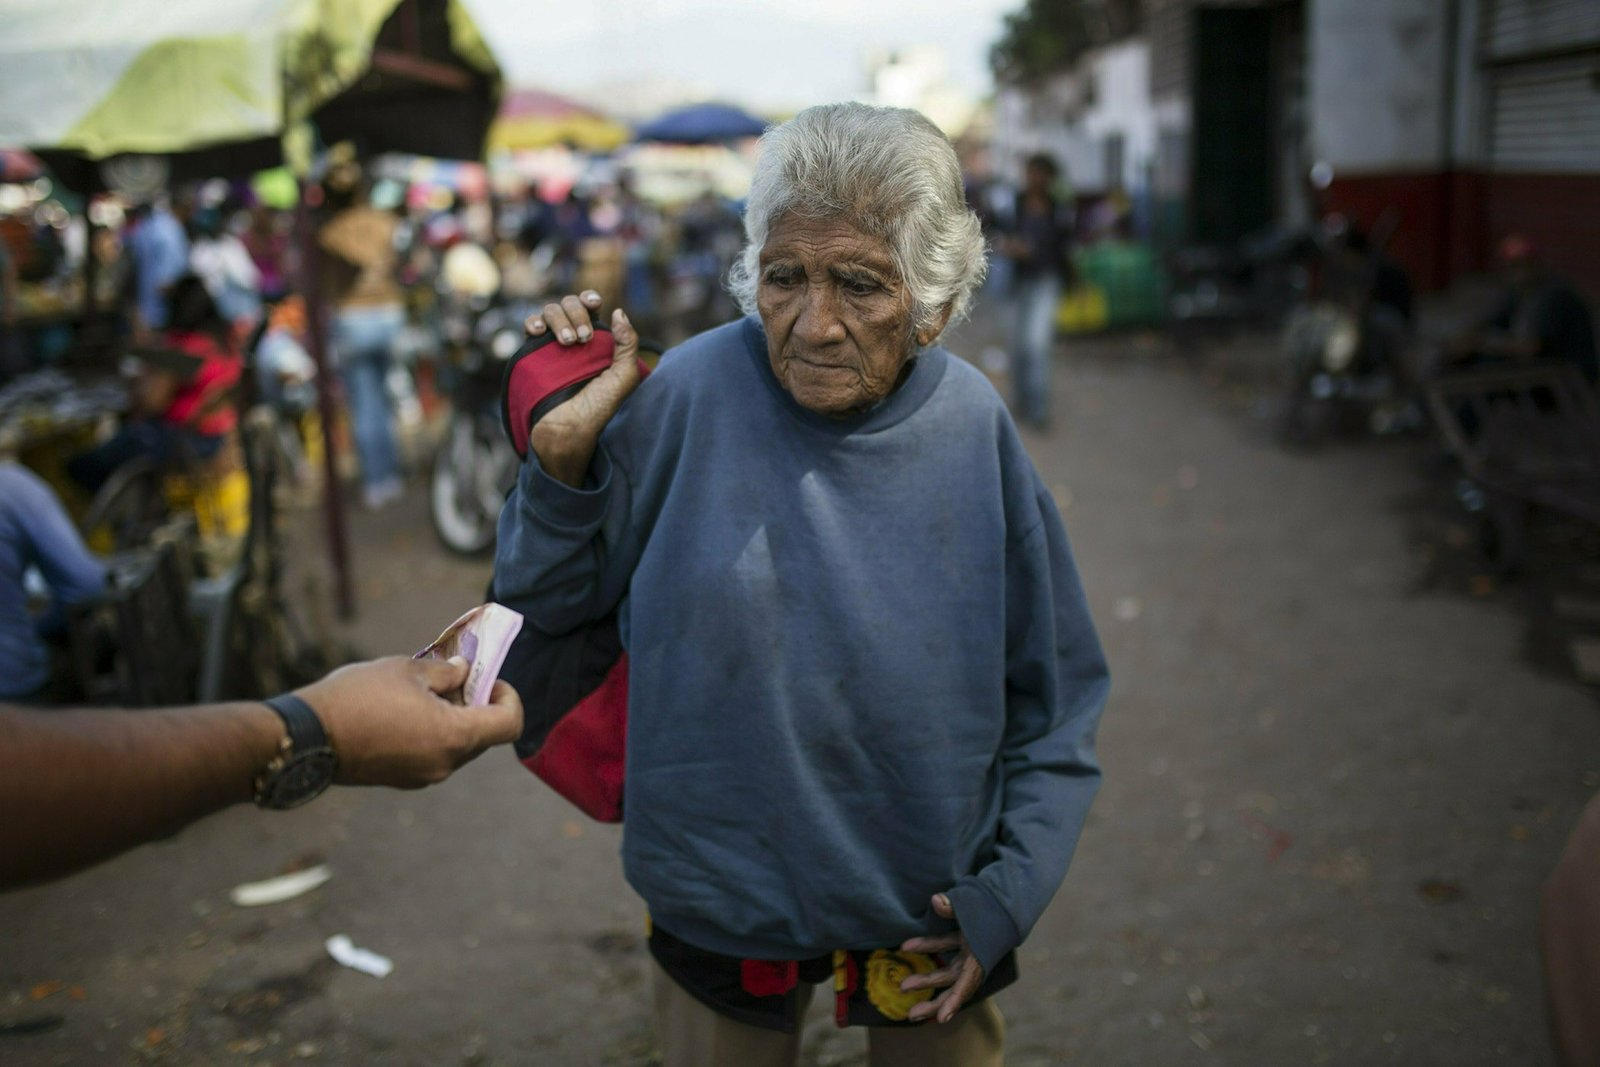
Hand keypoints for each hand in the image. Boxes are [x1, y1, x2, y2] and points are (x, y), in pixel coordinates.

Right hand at [295, 656, 522, 789]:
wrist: (306, 737)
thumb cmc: (358, 697)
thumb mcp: (408, 670)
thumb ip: (446, 672)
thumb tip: (464, 672)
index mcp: (455, 736)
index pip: (509, 724)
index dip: (508, 697)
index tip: (488, 678)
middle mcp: (445, 764)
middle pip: (483, 735)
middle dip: (477, 704)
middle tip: (454, 677)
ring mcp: (422, 777)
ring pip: (457, 746)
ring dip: (453, 718)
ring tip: (423, 690)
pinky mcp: (401, 779)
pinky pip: (433, 755)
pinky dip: (433, 733)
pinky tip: (405, 710)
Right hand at [523, 290, 642, 486]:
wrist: (567, 430)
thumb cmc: (598, 408)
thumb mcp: (624, 376)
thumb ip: (628, 343)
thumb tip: (618, 311)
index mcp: (597, 342)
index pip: (590, 307)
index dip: (590, 300)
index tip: (595, 304)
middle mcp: (573, 339)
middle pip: (569, 304)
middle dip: (577, 314)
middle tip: (582, 340)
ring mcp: (551, 345)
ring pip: (549, 311)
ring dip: (558, 320)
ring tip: (567, 344)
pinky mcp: (531, 353)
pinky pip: (528, 326)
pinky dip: (532, 322)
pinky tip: (537, 332)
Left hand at [898, 892, 985, 1023]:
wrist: (1009, 898)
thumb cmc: (991, 905)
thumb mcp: (974, 906)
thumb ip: (953, 905)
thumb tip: (936, 900)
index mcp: (979, 957)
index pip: (966, 984)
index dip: (953, 1002)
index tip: (942, 1019)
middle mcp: (974, 960)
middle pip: (952, 987)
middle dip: (933, 1002)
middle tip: (911, 1014)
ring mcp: (968, 952)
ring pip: (945, 973)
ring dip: (925, 979)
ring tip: (902, 987)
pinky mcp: (963, 942)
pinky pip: (942, 947)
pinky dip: (926, 947)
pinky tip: (907, 947)